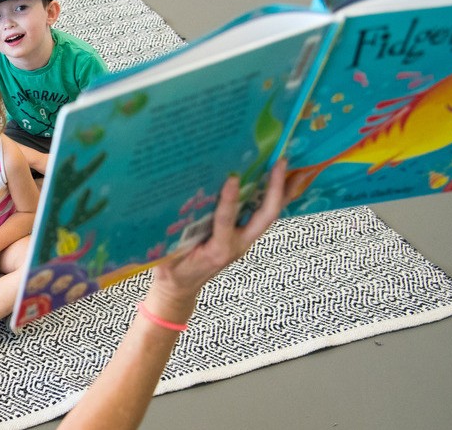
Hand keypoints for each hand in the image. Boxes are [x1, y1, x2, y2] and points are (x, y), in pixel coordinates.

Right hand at [152, 159, 287, 302]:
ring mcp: (244, 240)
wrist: (182, 289)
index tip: (232, 178)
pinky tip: (282, 181)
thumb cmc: (173, 272)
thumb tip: (159, 212)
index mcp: (217, 250)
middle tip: (280, 162)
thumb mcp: (166, 258)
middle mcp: (238, 244)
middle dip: (275, 189)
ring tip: (292, 167)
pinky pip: (263, 216)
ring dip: (283, 192)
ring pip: (270, 215)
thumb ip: (166, 240)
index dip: (229, 200)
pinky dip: (275, 198)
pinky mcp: (244, 236)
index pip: (225, 221)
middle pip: (265, 216)